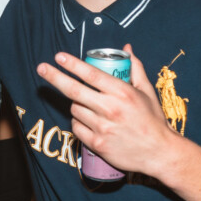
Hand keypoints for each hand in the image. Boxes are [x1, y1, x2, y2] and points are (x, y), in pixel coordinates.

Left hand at [36, 44, 174, 178]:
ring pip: (75, 109)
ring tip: (89, 104)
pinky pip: (76, 127)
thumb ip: (135, 68)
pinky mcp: (97, 143)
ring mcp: (102, 127)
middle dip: (54, 77)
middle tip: (41, 68)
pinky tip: (87, 120)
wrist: (159, 153)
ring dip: (76, 103)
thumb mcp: (147, 91)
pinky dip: (78, 121)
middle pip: (74, 90)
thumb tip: (126, 48)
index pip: (91, 74)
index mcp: (122, 92)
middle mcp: (110, 108)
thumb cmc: (153, 120)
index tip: (58, 56)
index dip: (72, 64)